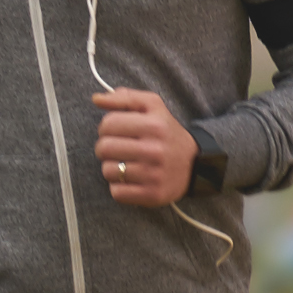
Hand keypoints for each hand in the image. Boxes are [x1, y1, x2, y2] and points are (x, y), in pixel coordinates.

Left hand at [93, 86, 197, 208]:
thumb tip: (97, 99)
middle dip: (106, 148)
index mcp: (154, 125)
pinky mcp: (152, 195)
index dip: (106, 127)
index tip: (115, 132)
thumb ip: (125, 98)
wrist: (195, 164)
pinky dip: (119, 187)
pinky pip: (117, 192)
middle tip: (118, 149)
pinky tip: (131, 179)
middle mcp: (155, 150)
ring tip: (125, 164)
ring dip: (112, 168)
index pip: (108, 124)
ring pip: (108, 171)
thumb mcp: (152, 106)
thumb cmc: (166, 133)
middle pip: (104, 148)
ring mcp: (154, 175)